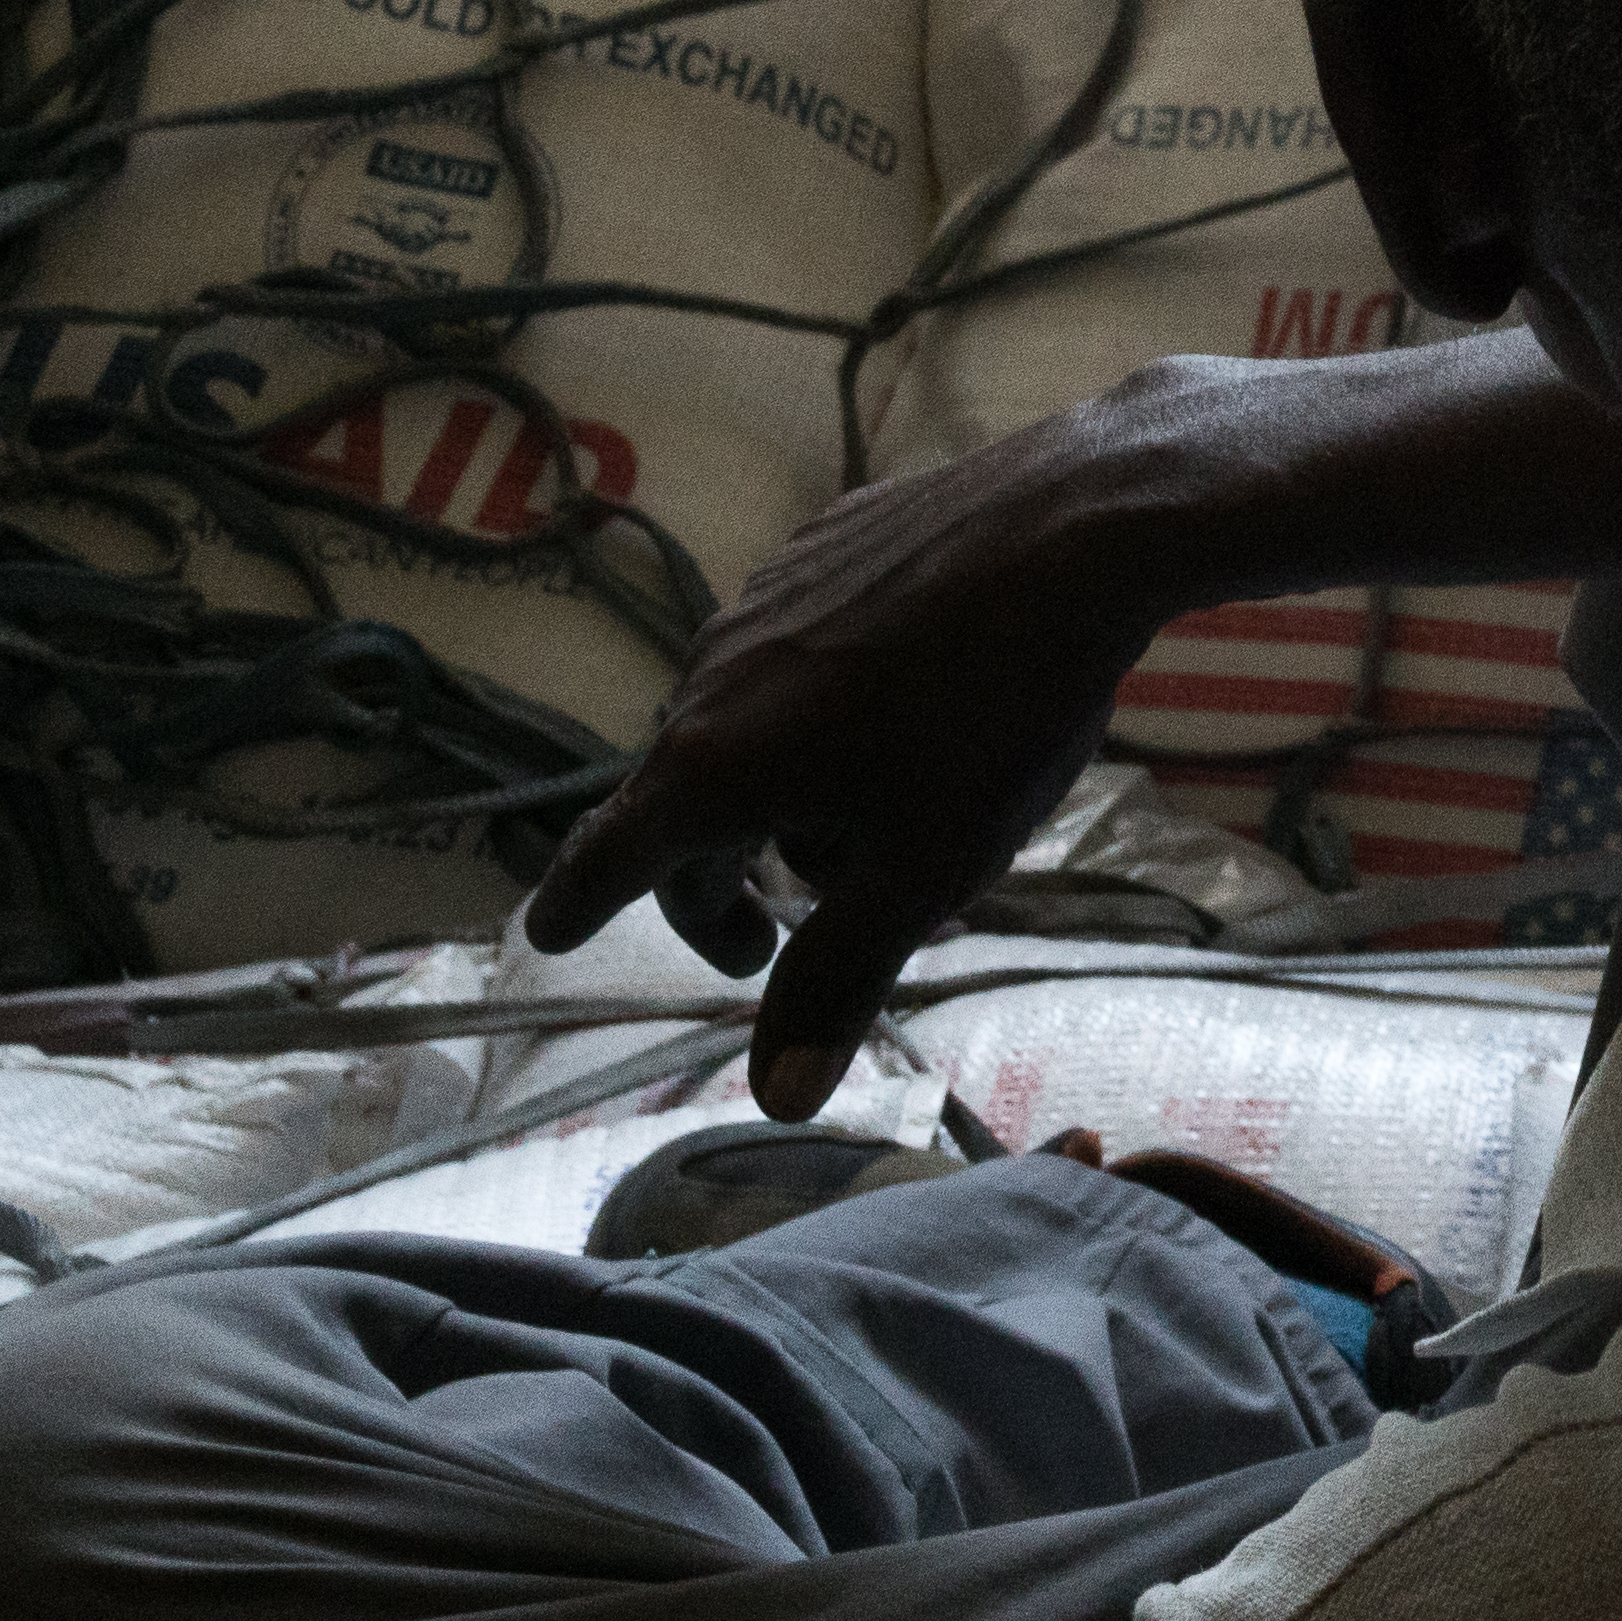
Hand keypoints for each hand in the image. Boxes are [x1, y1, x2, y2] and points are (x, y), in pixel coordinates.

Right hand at [527, 383, 1198, 1112]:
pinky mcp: (827, 544)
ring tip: (877, 824)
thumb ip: (838, 981)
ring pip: (747, 724)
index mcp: (714, 764)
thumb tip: (776, 1095)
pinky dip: (824, 703)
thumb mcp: (922, 872)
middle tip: (765, 938)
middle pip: (681, 799)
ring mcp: (765, 598)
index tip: (548, 932)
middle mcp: (711, 674)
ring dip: (783, 791)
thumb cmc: (994, 713)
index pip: (609, 855)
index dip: (578, 903)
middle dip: (716, 881)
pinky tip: (910, 706)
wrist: (1073, 526)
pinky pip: (800, 652)